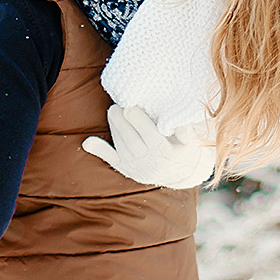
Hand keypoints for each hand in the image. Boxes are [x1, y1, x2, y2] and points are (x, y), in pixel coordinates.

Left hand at [82, 104, 216, 188]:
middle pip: (131, 140)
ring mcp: (136, 168)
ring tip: (113, 110)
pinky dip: (99, 151)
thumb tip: (180, 118)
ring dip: (114, 127)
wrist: (180, 174)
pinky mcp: (126, 169)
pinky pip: (111, 160)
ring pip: (121, 146)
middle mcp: (149, 163)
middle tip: (117, 105)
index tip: (131, 106)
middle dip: (121, 121)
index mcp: (165, 154)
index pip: (149, 136)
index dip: (138, 121)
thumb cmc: (185, 150)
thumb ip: (185, 130)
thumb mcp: (191, 141)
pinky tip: (88, 143)